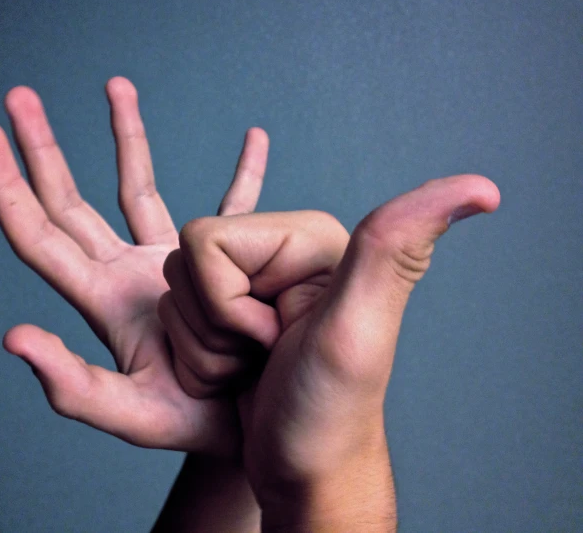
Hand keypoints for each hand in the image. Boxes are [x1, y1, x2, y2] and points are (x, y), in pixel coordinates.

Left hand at [0, 77, 269, 455]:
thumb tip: (11, 336)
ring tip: (117, 87)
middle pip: (71, 200)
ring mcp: (168, 262)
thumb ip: (71, 384)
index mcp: (101, 300)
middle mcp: (124, 272)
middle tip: (17, 96)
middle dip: (41, 149)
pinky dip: (244, 174)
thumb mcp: (130, 413)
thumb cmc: (194, 425)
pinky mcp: (219, 259)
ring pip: (138, 187)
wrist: (248, 425)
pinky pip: (231, 204)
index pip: (38, 234)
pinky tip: (254, 141)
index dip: (6, 184)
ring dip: (126, 137)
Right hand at [159, 175, 499, 527]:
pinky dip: (197, 357)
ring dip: (205, 348)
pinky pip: (177, 317)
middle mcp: (282, 254)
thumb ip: (395, 247)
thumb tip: (483, 187)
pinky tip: (241, 369)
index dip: (224, 303)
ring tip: (256, 364)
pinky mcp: (238, 314)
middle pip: (184, 266)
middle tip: (266, 352)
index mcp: (305, 238)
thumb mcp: (356, 331)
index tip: (273, 334)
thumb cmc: (329, 413)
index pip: (205, 241)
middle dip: (214, 328)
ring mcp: (257, 285)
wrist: (307, 471)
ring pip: (176, 295)